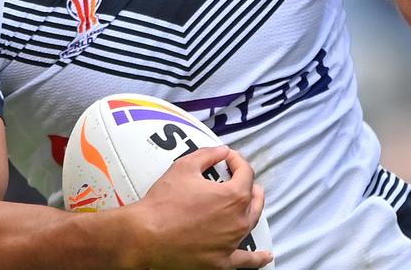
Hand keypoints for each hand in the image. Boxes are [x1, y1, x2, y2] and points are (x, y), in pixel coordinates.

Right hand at [130, 145, 270, 269]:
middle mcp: (239, 220)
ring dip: (251, 210)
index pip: (246, 173)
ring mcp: (232, 243)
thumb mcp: (184, 167)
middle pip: (254, 198)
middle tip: (238, 178)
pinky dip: (257, 258)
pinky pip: (246, 260)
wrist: (145, 236)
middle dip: (248, 184)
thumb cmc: (163, 204)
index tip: (228, 159)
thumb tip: (222, 151)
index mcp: (234, 196)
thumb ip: (208, 155)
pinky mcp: (222, 262)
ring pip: (251, 223)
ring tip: (251, 203)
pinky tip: (265, 256)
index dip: (237, 161)